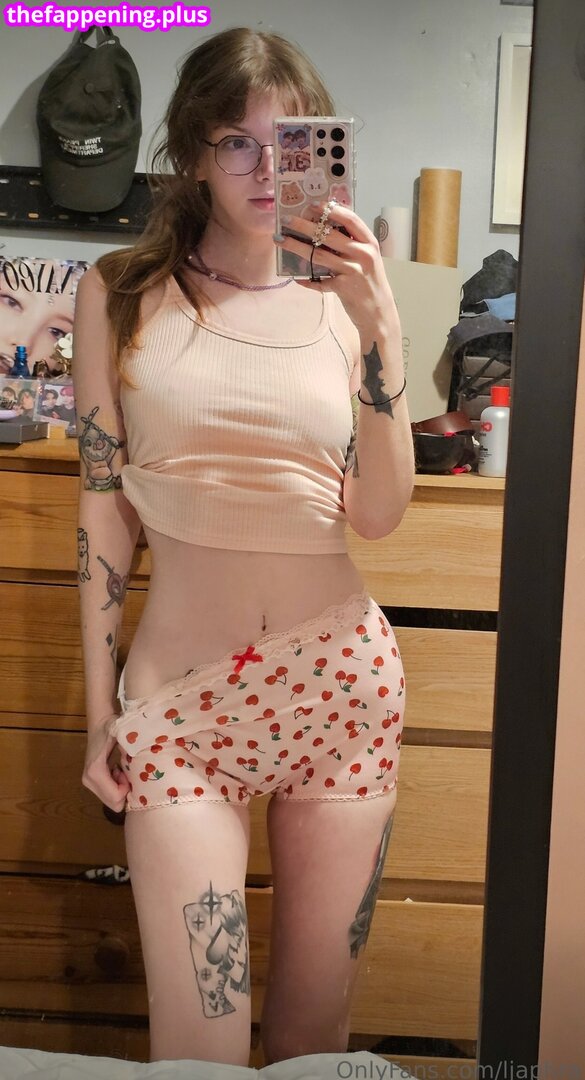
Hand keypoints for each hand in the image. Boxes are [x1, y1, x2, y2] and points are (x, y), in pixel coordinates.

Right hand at [82, 716, 130, 812]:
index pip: (115, 798)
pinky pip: (108, 794)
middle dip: (124, 791)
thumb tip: (142, 766)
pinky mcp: (90, 781)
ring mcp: (87, 782)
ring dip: (120, 788)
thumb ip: (131, 752)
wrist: (100, 721)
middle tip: (126, 772)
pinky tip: (117, 771)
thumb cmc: (113, 727)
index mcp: (95, 771)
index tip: (129, 773)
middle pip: (113, 804)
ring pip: (111, 800)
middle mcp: (88, 780)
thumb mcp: (123, 738)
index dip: (127, 789)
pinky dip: (115, 786)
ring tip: (122, 770)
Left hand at [274, 201, 398, 335]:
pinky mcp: (343, 288)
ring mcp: (352, 270)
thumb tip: (322, 230)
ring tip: (280, 240)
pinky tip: (296, 278)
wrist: (379, 313)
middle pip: (328, 235)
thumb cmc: (370, 282)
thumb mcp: (367, 259)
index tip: (312, 204)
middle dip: (304, 225)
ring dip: (296, 246)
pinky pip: (319, 281)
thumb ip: (351, 245)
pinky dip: (307, 280)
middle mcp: (362, 254)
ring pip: (319, 254)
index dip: (331, 209)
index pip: (350, 219)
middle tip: (286, 219)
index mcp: (369, 242)